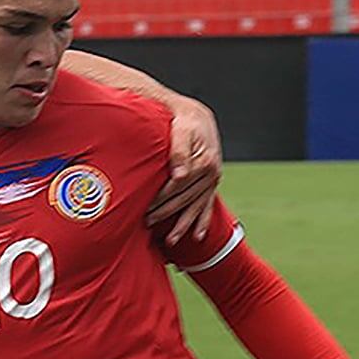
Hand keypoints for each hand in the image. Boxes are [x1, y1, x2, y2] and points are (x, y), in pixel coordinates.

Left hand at [146, 95, 222, 241]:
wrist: (196, 116)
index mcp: (203, 161)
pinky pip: (208, 206)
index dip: (161, 197)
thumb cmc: (183, 121)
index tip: (145, 207)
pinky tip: (197, 237)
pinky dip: (202, 222)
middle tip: (147, 222)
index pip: (178, 185)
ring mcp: (212, 180)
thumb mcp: (181, 129)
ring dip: (184, 225)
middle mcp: (211, 173)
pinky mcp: (211, 184)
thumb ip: (180, 151)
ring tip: (171, 241)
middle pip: (186, 198)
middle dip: (166, 212)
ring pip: (197, 207)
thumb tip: (179, 175)